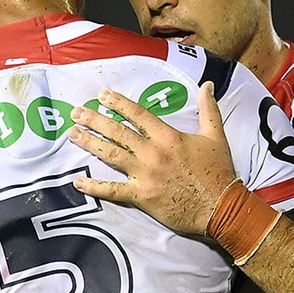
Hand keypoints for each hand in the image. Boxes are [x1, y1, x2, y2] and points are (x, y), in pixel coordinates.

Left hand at [67, 82, 236, 234]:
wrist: (221, 207)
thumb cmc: (218, 172)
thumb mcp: (216, 136)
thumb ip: (208, 109)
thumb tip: (207, 85)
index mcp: (168, 137)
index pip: (138, 114)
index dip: (118, 103)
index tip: (102, 95)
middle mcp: (153, 153)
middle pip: (118, 132)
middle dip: (95, 120)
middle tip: (76, 112)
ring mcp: (145, 175)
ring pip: (111, 156)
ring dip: (90, 144)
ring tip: (73, 134)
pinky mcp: (142, 196)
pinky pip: (113, 191)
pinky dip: (94, 187)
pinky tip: (78, 182)